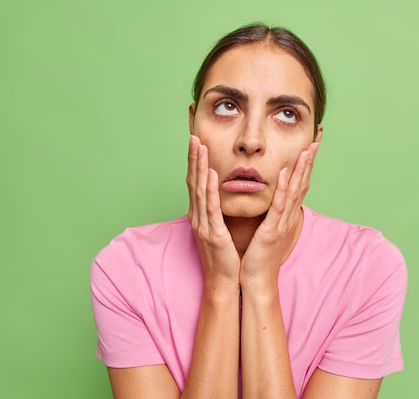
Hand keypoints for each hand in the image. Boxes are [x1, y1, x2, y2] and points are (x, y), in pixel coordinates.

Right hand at [187, 135, 240, 286]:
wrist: (223, 282)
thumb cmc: (224, 257)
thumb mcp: (219, 229)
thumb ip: (217, 212)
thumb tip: (220, 195)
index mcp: (200, 216)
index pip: (196, 183)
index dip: (195, 162)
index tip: (197, 142)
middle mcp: (198, 217)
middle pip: (193, 182)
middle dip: (194, 158)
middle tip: (194, 137)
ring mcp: (203, 225)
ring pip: (200, 191)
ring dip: (200, 167)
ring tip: (200, 148)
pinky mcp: (213, 234)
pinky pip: (211, 208)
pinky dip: (210, 190)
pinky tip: (211, 175)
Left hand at [240, 141, 319, 288]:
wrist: (256, 280)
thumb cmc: (259, 256)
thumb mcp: (267, 230)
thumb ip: (271, 214)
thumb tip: (271, 201)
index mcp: (285, 216)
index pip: (297, 186)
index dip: (304, 167)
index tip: (309, 147)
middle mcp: (287, 218)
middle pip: (301, 185)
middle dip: (308, 163)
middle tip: (315, 142)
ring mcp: (281, 224)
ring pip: (293, 192)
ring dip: (300, 170)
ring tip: (306, 150)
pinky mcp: (271, 232)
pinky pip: (278, 207)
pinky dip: (282, 190)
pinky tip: (284, 174)